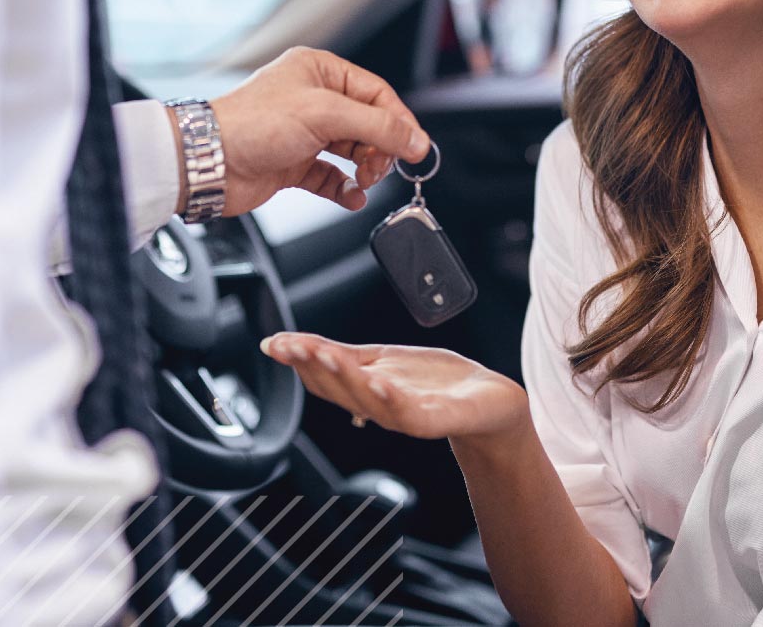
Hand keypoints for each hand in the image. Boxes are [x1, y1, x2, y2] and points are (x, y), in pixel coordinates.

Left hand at [197, 46, 429, 215]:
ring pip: (352, 151)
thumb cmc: (250, 124)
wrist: (207, 163)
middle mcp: (311, 99)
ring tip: (365, 179)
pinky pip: (332, 176)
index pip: (376, 93)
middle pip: (367, 123)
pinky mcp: (293, 164)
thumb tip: (415, 139)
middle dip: (381, 148)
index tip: (417, 148)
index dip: (399, 121)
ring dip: (365, 168)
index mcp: (319, 71)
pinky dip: (345, 188)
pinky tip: (352, 196)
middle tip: (383, 166)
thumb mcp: (325, 115)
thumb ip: (376, 127)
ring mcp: (302, 133)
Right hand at [260, 331, 528, 441]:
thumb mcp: (379, 360)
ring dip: (344, 378)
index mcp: (363, 392)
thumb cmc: (434, 382)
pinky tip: (378, 380)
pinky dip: (390, 397)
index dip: (297, 360)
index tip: (274, 343)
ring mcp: (406, 416)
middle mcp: (379, 407)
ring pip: (366, 400)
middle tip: (291, 345)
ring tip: (325, 354)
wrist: (487, 402)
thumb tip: (288, 343)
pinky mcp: (436, 420)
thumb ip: (339, 356)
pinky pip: (408, 412)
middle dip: (312, 365)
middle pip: (338, 390)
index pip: (322, 377)